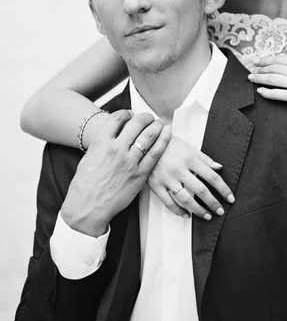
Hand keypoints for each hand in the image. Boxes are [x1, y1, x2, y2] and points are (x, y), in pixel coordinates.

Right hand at [61, 110, 170, 235]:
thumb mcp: (89, 157)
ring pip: (148, 135)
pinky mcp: (139, 174)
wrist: (87, 207)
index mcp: (101, 142)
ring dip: (156, 125)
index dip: (126, 113)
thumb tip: (113, 134)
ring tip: (159, 123)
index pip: (117, 118)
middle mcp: (116, 148)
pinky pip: (155, 153)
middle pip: (136, 123)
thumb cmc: (85, 185)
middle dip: (145, 117)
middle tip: (149, 117)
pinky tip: (167, 133)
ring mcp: (129, 161)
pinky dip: (163, 140)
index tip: (131, 114)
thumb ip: (103, 143)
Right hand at [147, 135, 234, 220]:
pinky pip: (168, 202)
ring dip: (198, 210)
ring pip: (185, 199)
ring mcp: (167, 178)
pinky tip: (186, 215)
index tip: (230, 198)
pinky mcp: (155, 185)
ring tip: (207, 216)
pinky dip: (178, 211)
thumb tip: (220, 167)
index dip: (223, 189)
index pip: (212, 176)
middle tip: (220, 211)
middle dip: (213, 203)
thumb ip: (205, 158)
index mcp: (190, 158)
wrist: (145, 140)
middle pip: (201, 190)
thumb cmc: (168, 142)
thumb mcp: (188, 147)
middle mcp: (179, 169)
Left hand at [248, 54, 286, 118]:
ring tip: (251, 79)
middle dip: (260, 68)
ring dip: (259, 78)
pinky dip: (266, 92)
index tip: (257, 60)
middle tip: (251, 70)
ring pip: (272, 78)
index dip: (266, 59)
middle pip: (274, 67)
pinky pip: (277, 94)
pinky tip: (260, 92)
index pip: (280, 59)